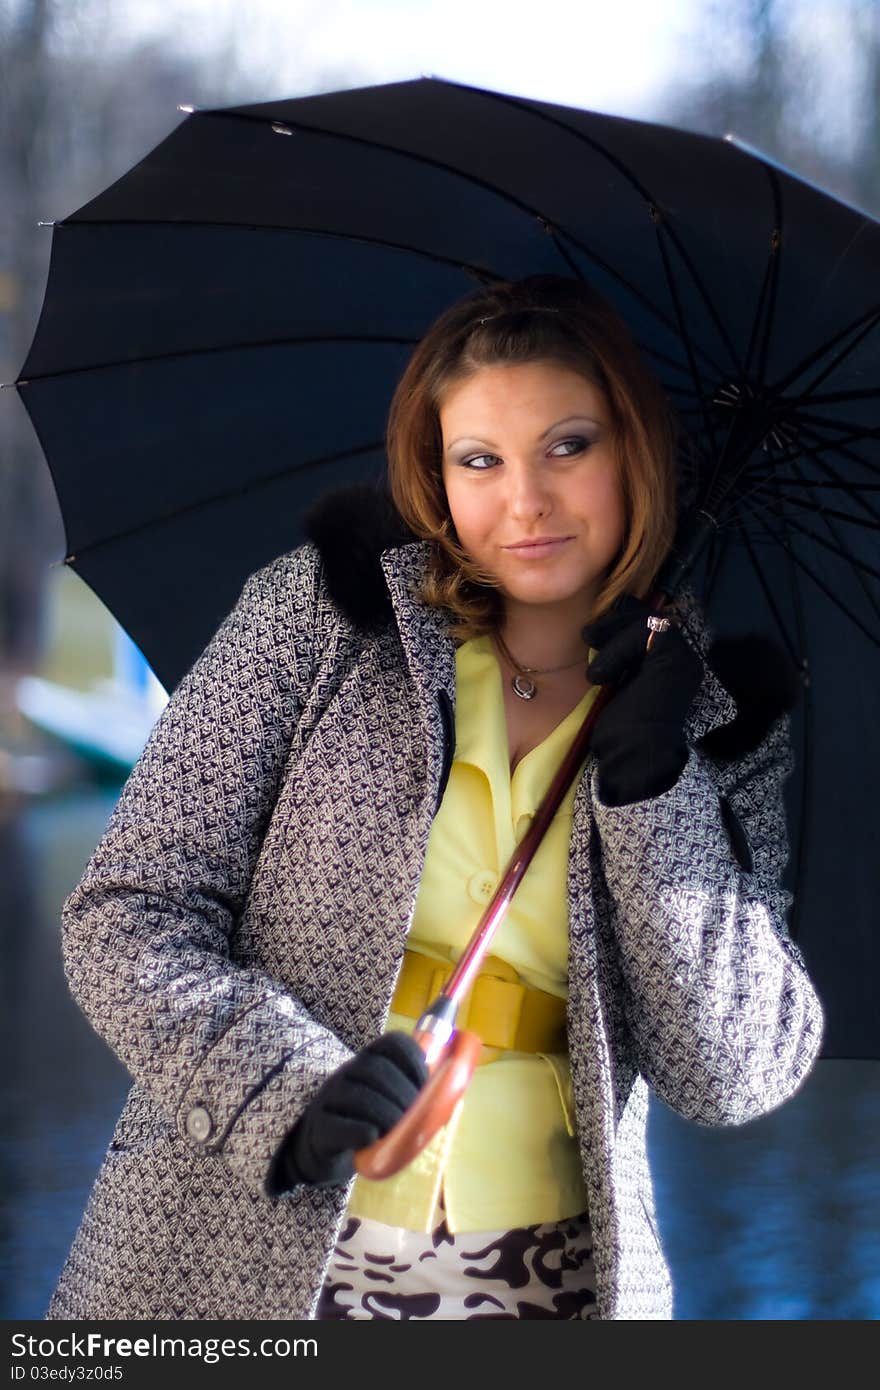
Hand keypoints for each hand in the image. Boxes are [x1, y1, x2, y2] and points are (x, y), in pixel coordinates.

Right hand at [274, 1031, 429, 1187]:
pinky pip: (340, 1126)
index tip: (425, 1080)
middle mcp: (348, 1072)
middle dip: (403, 1093)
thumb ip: (411, 1090)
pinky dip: (361, 1131)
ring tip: (398, 1129)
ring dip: (387, 1114)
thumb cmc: (365, 1118)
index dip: (412, 1058)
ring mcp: (330, 1098)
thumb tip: (451, 1092)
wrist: (323, 1143)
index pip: (391, 1043)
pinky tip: (373, 1138)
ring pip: (360, 1097)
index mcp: (369, 1060)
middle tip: (413, 1114)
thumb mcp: (385, 1096)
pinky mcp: (320, 1127)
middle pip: (377, 1070)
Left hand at [581, 593, 702, 806]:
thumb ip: (622, 660)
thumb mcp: (620, 686)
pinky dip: (615, 651)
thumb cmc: (623, 733)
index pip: (652, 624)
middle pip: (650, 617)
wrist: (636, 760)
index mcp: (673, 665)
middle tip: (590, 635)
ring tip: (596, 669)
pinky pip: (642, 632)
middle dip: (616, 621)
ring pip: (644, 622)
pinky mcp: (672, 659)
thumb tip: (602, 631)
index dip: (623, 620)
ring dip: (612, 639)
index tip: (594, 635)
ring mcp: (682, 657)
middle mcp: (684, 658)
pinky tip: (601, 676)